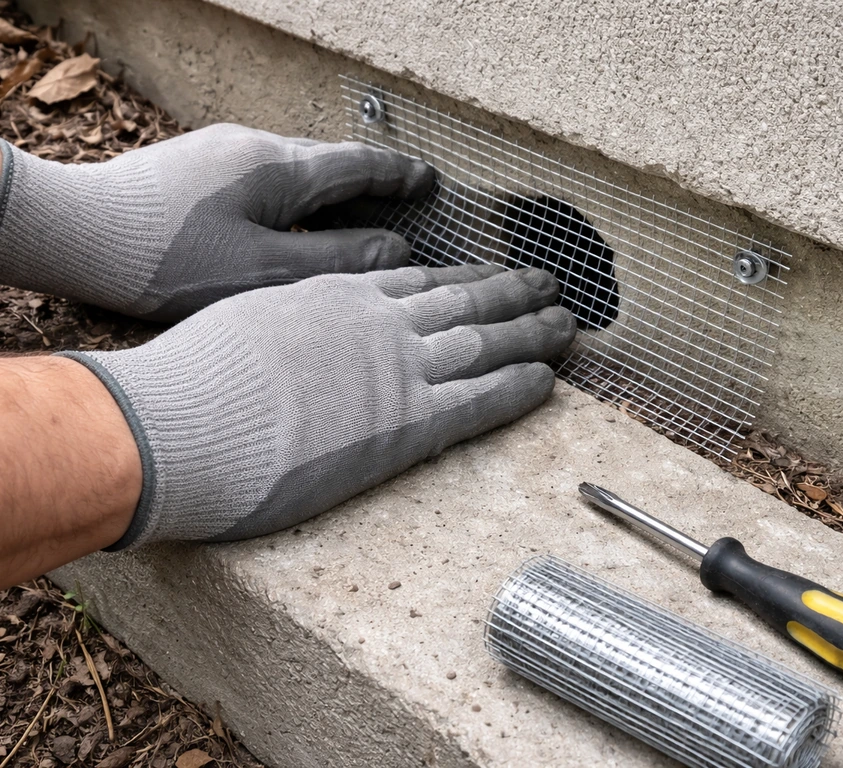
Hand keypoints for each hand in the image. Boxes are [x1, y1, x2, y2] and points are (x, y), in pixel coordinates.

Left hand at [0, 125, 433, 319]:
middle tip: (403, 207)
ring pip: (296, 170)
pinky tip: (289, 229)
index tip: (432, 182)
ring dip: (331, 194)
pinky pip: (265, 177)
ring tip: (353, 224)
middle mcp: (256, 148)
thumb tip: (397, 250)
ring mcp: (223, 153)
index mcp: (281, 169)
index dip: (403, 176)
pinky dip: (295, 200)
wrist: (74, 232)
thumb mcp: (265, 271)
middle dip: (371, 185)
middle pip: (331, 162)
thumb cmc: (166, 260)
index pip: (362, 165)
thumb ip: (338, 260)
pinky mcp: (197, 168)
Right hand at [60, 265, 575, 547]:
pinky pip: (481, 399)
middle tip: (549, 285)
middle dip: (511, 290)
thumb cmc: (192, 381)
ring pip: (484, 340)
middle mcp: (377, 322)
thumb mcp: (245, 325)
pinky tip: (550, 380)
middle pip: (462, 299)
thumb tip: (300, 341)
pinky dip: (520, 386)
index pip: (416, 280)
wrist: (178, 423)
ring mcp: (396, 369)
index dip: (461, 278)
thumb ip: (290, 327)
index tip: (487, 275)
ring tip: (567, 324)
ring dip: (531, 331)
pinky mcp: (405, 424)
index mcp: (335, 294)